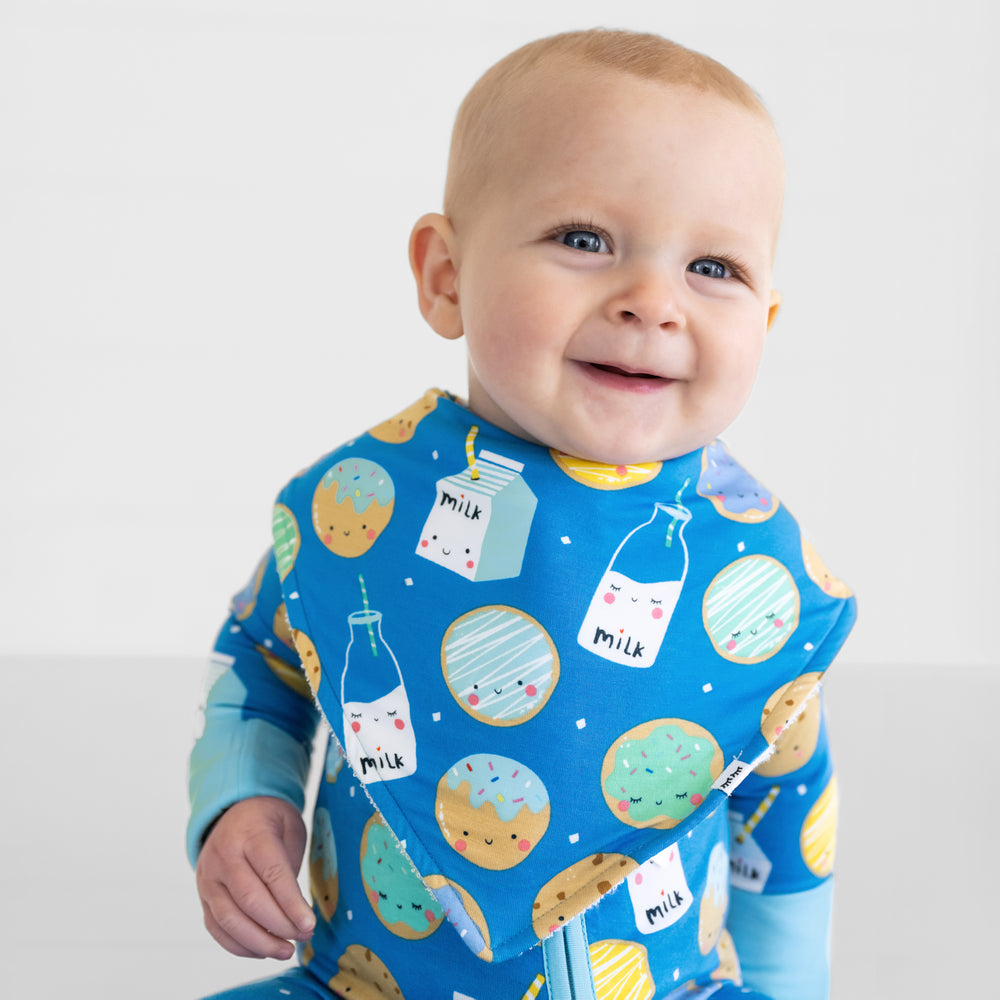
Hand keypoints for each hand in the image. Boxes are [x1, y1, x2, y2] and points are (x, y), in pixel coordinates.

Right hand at [196, 796, 315, 959]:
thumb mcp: (289, 828)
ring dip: (259, 942)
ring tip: (286, 950)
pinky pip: (216, 928)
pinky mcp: (202, 895)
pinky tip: (262, 950)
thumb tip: (298, 916)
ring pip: (229, 919)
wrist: (235, 811)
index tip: (309, 925)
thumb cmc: (270, 822)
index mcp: (250, 833)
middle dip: (279, 925)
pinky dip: (239, 945)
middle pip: (250, 900)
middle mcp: (223, 856)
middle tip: (303, 937)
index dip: (291, 903)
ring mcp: (208, 877)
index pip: (272, 874)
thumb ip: (290, 867)